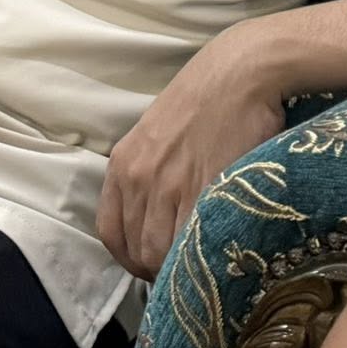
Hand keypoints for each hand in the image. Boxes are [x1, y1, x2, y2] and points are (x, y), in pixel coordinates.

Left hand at [100, 29, 287, 280]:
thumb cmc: (201, 103)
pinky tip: (221, 257)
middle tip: (186, 272)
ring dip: (184, 269)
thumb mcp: (155, 138)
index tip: (154, 266)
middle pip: (138, 252)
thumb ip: (148, 177)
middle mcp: (138, 178)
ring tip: (206, 268)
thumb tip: (156, 222)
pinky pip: (197, 241)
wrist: (236, 74)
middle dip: (160, 271)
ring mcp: (170, 185)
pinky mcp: (206, 188)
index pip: (110, 234)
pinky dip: (205, 257)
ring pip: (164, 254)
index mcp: (122, 165)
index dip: (131, 258)